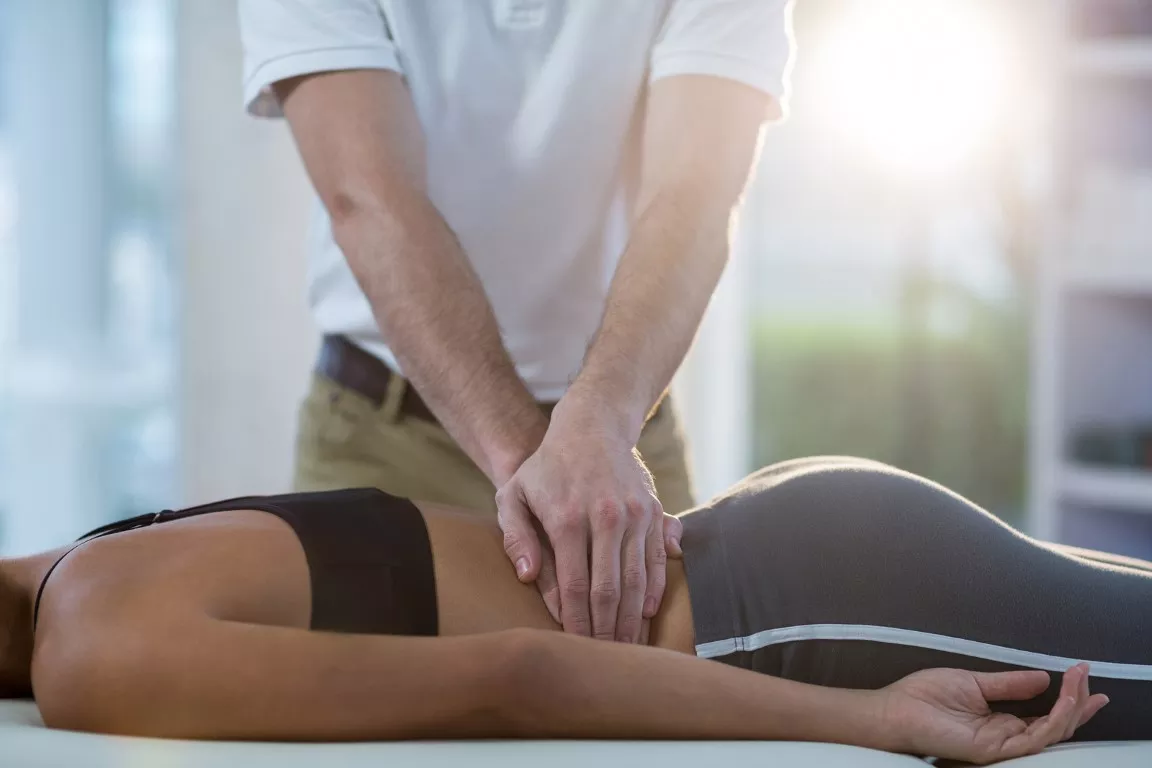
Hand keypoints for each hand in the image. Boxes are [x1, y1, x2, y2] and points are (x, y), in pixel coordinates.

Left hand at [495, 406, 683, 642]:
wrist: (591, 426)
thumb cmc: (545, 467)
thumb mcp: (514, 493)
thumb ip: (516, 536)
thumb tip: (528, 576)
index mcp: (568, 519)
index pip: (575, 587)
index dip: (577, 624)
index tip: (576, 649)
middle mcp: (605, 518)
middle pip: (609, 590)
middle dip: (607, 632)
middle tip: (605, 661)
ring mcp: (634, 515)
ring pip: (637, 580)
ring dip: (632, 619)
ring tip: (627, 649)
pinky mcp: (654, 511)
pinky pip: (657, 560)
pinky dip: (654, 590)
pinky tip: (646, 613)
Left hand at [879, 662, 1107, 763]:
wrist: (896, 709)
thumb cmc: (925, 697)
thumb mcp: (974, 683)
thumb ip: (1009, 684)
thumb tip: (1043, 678)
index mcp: (1003, 723)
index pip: (1047, 718)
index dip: (1070, 700)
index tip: (1084, 676)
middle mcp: (1007, 737)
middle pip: (1056, 728)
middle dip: (1079, 704)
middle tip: (1091, 678)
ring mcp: (1002, 746)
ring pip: (1052, 734)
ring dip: (1072, 707)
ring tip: (1080, 682)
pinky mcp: (994, 750)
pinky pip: (1035, 739)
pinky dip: (1055, 719)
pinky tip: (1065, 699)